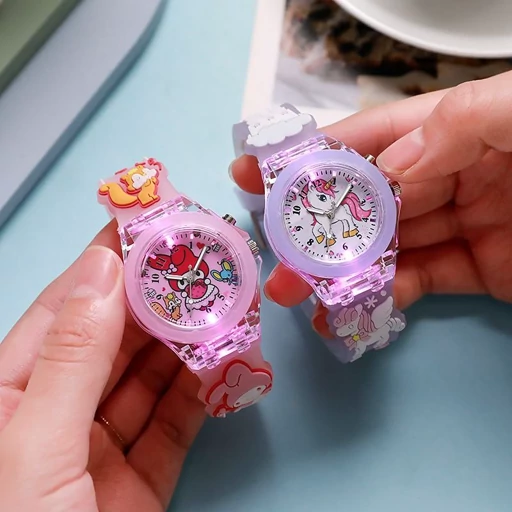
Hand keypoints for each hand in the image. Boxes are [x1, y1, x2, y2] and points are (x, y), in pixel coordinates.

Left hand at [0, 221, 204, 510]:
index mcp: (8, 392)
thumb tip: (105, 270)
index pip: (68, 307)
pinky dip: (203, 391)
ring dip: (189, 339)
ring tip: (227, 301)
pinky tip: (228, 362)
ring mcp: (99, 447)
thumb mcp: (30, 447)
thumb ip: (71, 357)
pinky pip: (175, 423)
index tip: (147, 221)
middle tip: (203, 257)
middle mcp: (55, 411)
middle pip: (117, 336)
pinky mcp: (138, 480)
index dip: (107, 260)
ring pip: (151, 376)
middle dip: (161, 297)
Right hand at [230, 70, 511, 336]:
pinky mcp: (480, 267)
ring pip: (386, 246)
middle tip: (275, 249)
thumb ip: (455, 125)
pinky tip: (351, 308)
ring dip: (340, 269)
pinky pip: (420, 281)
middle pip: (367, 200)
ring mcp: (464, 221)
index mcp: (457, 126)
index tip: (261, 172)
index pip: (369, 138)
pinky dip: (382, 295)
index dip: (312, 155)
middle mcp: (451, 171)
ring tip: (299, 291)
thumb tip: (390, 172)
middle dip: (316, 224)